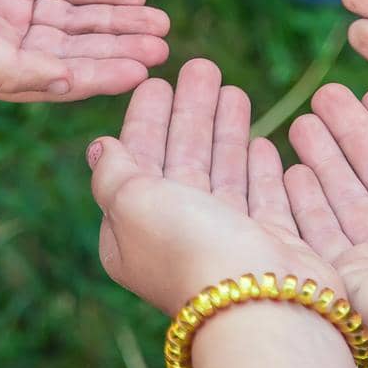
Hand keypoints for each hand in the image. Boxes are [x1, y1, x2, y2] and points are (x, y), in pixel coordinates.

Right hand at [0, 0, 171, 100]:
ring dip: (119, 19)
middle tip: (164, 45)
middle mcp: (0, 37)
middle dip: (119, 48)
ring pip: (79, 15)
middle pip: (75, 48)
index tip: (144, 73)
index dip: (101, 76)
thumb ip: (13, 71)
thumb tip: (67, 84)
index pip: (56, 78)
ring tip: (160, 20)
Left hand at [87, 59, 337, 314]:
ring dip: (226, 129)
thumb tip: (99, 145)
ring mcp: (225, 240)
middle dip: (190, 112)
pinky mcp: (267, 242)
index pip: (136, 159)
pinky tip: (265, 141)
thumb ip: (116, 171)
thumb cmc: (191, 248)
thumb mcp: (134, 203)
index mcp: (133, 233)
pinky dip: (259, 166)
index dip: (146, 117)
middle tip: (203, 66)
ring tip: (235, 89)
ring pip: (222, 171)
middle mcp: (177, 237)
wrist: (260, 301)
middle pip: (182, 159)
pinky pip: (261, 194)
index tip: (158, 78)